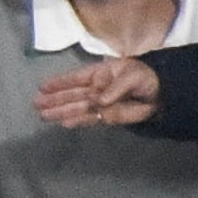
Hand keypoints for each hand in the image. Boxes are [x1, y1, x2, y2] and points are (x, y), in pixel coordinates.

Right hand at [35, 55, 160, 128]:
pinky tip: (64, 123)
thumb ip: (114, 87)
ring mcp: (100, 103)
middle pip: (72, 94)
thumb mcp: (131, 75)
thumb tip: (97, 100)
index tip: (43, 87)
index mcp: (100, 73)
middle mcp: (96, 88)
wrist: (161, 93)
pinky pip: (89, 119)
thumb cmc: (145, 76)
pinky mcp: (107, 117)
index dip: (60, 82)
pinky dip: (77, 121)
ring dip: (61, 112)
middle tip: (36, 104)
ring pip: (77, 108)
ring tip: (43, 116)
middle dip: (54, 99)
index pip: (76, 78)